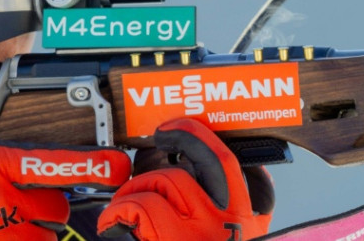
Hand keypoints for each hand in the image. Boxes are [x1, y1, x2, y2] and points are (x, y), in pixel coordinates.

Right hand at [0, 64, 131, 239]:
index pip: (57, 164)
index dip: (94, 164)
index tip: (117, 164)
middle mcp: (5, 204)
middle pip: (55, 204)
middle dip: (43, 201)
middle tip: (13, 197)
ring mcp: (5, 237)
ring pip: (46, 232)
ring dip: (34, 227)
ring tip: (2, 219)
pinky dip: (21, 239)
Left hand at [98, 118, 272, 240]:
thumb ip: (225, 222)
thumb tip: (192, 186)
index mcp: (250, 227)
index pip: (246, 174)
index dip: (213, 145)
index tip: (193, 135)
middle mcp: (233, 223)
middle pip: (211, 157)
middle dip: (185, 134)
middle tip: (165, 133)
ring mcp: (204, 229)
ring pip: (167, 179)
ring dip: (138, 186)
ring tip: (126, 204)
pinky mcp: (171, 239)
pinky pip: (141, 204)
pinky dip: (120, 210)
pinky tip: (113, 223)